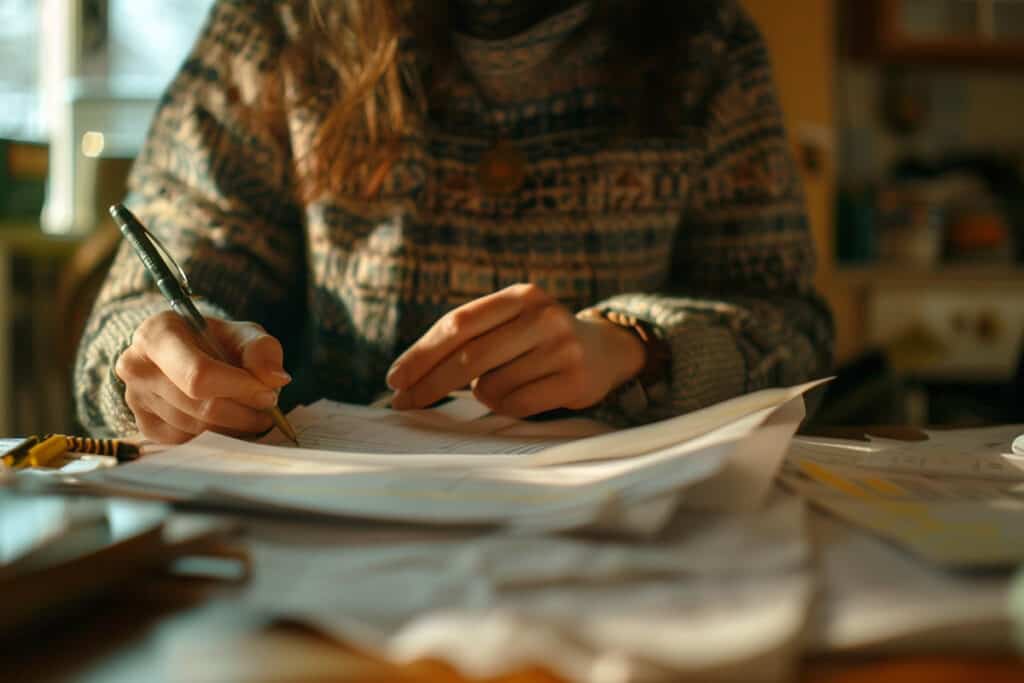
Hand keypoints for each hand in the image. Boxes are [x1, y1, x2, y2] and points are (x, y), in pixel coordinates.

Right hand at [115, 311, 291, 442]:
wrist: (189, 354)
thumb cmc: (217, 342)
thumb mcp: (244, 334)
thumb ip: (262, 351)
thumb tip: (275, 379)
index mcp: (157, 334)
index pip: (199, 375)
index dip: (240, 389)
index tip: (268, 394)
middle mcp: (136, 365)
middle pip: (199, 406)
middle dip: (242, 412)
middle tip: (267, 408)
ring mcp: (135, 398)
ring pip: (195, 428)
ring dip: (234, 426)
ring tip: (252, 413)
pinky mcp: (144, 426)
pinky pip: (187, 442)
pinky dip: (216, 436)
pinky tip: (229, 421)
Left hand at [386, 284, 644, 417]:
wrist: (604, 350)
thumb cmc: (536, 340)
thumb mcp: (508, 322)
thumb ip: (467, 338)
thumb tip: (406, 378)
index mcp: (519, 296)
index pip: (457, 325)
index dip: (421, 354)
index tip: (395, 379)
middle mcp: (542, 316)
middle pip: (469, 358)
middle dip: (429, 384)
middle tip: (404, 403)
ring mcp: (562, 348)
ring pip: (492, 386)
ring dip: (481, 394)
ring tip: (499, 385)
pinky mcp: (575, 380)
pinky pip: (517, 405)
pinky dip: (505, 407)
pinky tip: (516, 396)